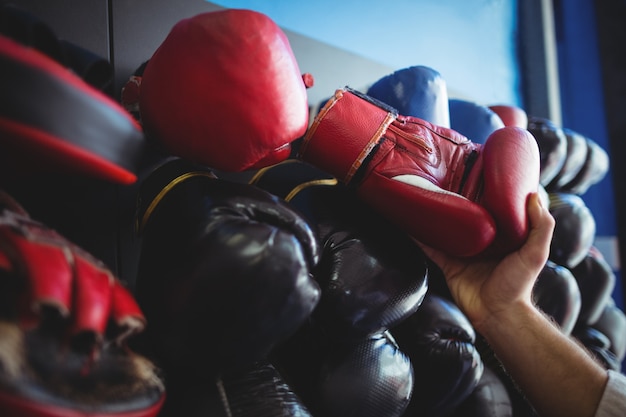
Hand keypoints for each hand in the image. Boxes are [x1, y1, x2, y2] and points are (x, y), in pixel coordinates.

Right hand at [418, 192, 554, 332]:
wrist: (496, 314)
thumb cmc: (519, 285)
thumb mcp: (535, 254)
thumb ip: (541, 227)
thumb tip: (535, 195)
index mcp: (500, 233)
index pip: (491, 206)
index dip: (484, 190)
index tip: (475, 170)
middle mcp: (480, 239)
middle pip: (463, 214)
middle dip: (453, 199)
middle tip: (442, 178)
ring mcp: (461, 250)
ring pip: (444, 227)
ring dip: (433, 214)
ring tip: (421, 195)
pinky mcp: (446, 263)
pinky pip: (430, 247)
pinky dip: (418, 235)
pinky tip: (409, 222)